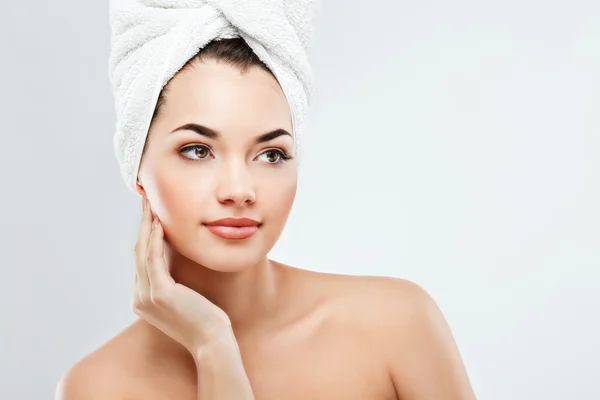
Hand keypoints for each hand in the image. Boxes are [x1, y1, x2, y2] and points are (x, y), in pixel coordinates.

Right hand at [132, 196, 235, 354]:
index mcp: (142, 299)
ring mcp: (146, 297)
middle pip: (138, 253)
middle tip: (146, 202)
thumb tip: (173, 254)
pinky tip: (158, 224)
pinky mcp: (160, 293)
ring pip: (142, 252)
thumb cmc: (204, 319)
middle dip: (141, 225)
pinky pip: (153, 259)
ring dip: (146, 226)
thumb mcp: (183, 296)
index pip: (140, 260)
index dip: (143, 235)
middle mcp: (139, 298)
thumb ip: (172, 280)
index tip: (149, 214)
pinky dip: (154, 240)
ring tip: (150, 206)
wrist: (211, 341)